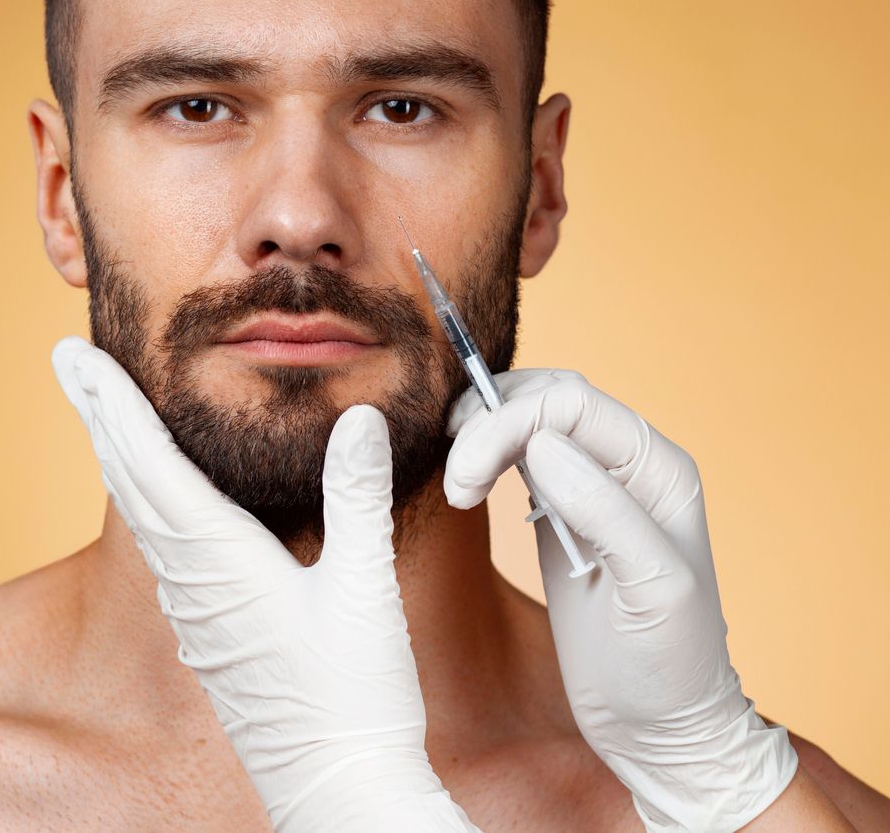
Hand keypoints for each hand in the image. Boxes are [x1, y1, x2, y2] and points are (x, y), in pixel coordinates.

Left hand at [51, 336, 478, 832]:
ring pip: (140, 512)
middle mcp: (191, 579)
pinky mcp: (209, 631)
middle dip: (99, 411)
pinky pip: (162, 546)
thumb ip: (356, 497)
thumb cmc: (353, 699)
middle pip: (130, 476)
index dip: (112, 399)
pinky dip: (146, 498)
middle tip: (66, 357)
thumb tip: (356, 418)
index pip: (148, 459)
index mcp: (218, 557)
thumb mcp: (364, 589)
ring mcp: (194, 608)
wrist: (333, 791)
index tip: (75, 355)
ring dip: (118, 451)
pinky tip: (153, 496)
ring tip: (100, 408)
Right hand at [445, 369, 797, 832]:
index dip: (509, 423)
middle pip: (546, 399)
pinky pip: (519, 456)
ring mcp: (593, 488)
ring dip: (480, 436)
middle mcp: (628, 467)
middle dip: (488, 424)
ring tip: (459, 487)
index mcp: (659, 470)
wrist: (660, 725)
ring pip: (527, 419)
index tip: (466, 476)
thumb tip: (541, 444)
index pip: (572, 404)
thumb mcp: (650, 590)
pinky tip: (468, 486)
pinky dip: (484, 457)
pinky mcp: (561, 514)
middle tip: (456, 480)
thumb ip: (604, 511)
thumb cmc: (668, 665)